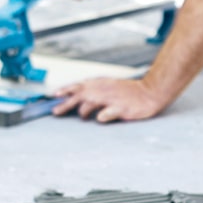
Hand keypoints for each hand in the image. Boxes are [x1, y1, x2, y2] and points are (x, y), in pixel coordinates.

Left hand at [51, 76, 171, 122]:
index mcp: (100, 84)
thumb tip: (78, 98)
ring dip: (83, 111)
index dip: (65, 90)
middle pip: (79, 96)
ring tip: (84, 116)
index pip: (78, 86)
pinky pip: (106, 114)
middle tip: (55, 112)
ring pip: (90, 104)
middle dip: (66, 104)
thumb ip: (94, 90)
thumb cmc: (128, 92)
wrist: (149, 93)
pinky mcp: (120, 109)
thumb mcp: (109, 86)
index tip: (54, 95)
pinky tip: (101, 118)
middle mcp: (103, 90)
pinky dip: (101, 116)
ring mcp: (111, 99)